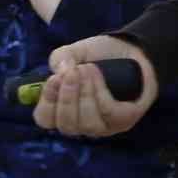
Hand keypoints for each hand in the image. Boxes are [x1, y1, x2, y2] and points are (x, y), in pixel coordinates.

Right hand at [35, 35, 158, 137]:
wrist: (132, 51)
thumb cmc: (100, 57)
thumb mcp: (77, 51)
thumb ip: (62, 58)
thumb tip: (62, 71)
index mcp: (62, 109)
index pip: (46, 119)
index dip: (47, 103)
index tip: (53, 79)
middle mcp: (81, 123)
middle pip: (66, 125)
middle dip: (67, 98)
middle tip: (73, 72)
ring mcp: (102, 125)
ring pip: (88, 123)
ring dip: (85, 93)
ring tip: (88, 69)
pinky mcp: (123, 120)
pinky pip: (108, 114)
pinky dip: (101, 92)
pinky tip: (98, 74)